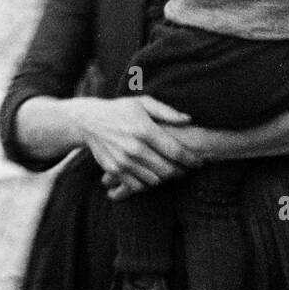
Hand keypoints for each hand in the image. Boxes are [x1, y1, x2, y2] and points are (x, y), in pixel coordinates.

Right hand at [74, 96, 201, 191]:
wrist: (89, 121)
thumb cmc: (121, 110)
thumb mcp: (144, 103)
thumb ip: (167, 112)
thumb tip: (188, 120)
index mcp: (145, 130)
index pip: (176, 152)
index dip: (192, 160)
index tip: (199, 162)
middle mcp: (134, 148)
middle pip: (168, 170)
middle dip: (181, 172)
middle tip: (186, 168)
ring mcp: (123, 162)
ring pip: (155, 180)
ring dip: (165, 178)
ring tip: (170, 170)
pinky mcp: (114, 171)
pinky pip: (138, 186)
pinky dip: (148, 184)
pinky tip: (152, 174)